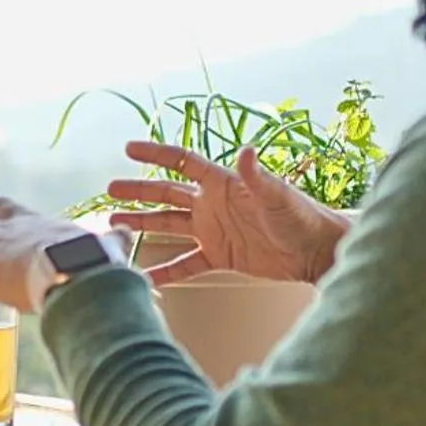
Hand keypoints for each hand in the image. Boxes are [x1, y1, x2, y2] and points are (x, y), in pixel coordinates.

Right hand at [105, 141, 350, 286]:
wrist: (315, 251)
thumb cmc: (301, 217)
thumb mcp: (277, 195)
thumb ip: (257, 177)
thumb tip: (246, 152)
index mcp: (223, 184)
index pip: (183, 162)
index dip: (156, 154)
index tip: (129, 149)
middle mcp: (213, 204)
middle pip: (167, 193)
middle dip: (138, 191)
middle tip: (111, 190)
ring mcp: (214, 230)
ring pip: (169, 225)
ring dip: (143, 224)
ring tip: (115, 225)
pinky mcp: (220, 256)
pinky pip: (186, 263)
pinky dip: (166, 271)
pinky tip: (146, 276)